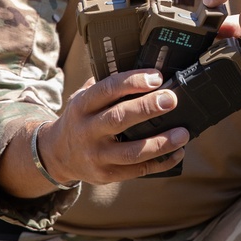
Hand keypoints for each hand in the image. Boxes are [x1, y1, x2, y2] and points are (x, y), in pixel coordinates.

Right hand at [36, 69, 189, 184]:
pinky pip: (137, 171)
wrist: (57, 154)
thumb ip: (105, 84)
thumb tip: (143, 65)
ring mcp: (96, 156)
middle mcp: (87, 131)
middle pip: (119, 119)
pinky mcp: (106, 175)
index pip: (107, 89)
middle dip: (147, 108)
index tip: (156, 77)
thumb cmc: (81, 118)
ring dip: (161, 143)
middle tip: (172, 99)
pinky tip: (177, 152)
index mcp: (82, 106)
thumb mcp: (83, 97)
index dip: (132, 82)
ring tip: (183, 133)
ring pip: (131, 152)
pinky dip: (161, 162)